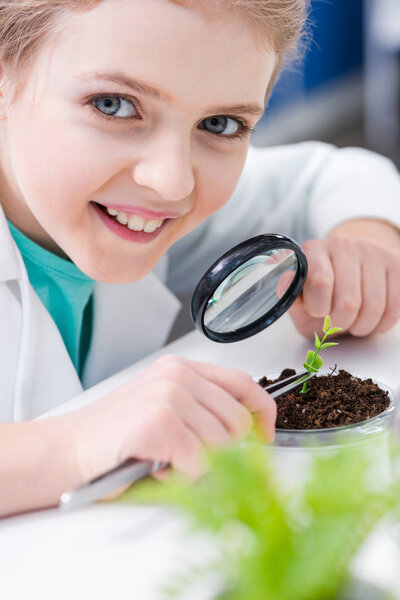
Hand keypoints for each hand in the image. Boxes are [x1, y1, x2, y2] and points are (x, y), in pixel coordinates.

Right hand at [68, 355, 275, 485]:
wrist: (64, 450)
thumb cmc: (112, 435)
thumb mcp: (161, 405)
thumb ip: (200, 407)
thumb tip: (248, 431)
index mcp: (180, 368)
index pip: (243, 383)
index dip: (263, 412)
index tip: (264, 435)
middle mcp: (177, 376)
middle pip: (237, 421)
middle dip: (226, 451)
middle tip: (196, 460)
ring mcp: (168, 397)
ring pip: (222, 445)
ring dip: (200, 466)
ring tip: (167, 461)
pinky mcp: (159, 424)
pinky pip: (199, 464)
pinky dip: (184, 477)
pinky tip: (158, 468)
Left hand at [289, 223, 399, 338]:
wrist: (351, 272)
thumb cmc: (321, 293)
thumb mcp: (299, 299)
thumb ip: (290, 297)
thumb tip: (286, 286)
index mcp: (313, 250)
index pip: (319, 281)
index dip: (319, 308)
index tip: (318, 311)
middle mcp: (343, 244)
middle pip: (349, 301)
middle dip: (341, 324)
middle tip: (336, 323)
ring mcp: (372, 251)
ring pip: (374, 306)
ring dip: (362, 326)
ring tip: (353, 323)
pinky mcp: (396, 262)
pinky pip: (395, 307)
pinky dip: (382, 324)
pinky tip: (371, 319)